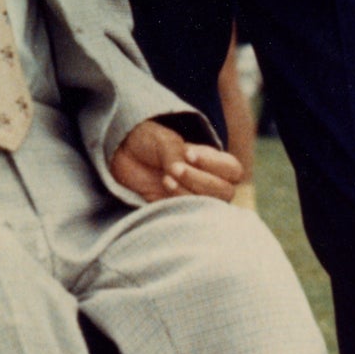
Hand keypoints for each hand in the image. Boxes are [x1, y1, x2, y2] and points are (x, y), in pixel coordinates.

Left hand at [110, 120, 242, 203]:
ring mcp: (193, 198)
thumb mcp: (164, 140)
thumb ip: (176, 154)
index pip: (233, 170)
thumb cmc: (148, 141)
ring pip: (209, 204)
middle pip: (225, 191)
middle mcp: (208, 181)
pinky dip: (178, 199)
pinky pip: (188, 213)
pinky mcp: (176, 210)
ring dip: (189, 190)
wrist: (122, 153)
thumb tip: (180, 170)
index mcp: (212, 161)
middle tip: (176, 168)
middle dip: (201, 180)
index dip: (216, 165)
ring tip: (167, 176)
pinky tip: (165, 185)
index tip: (189, 155)